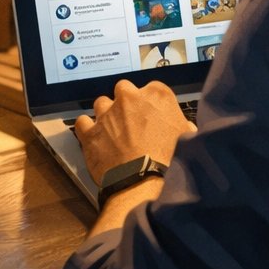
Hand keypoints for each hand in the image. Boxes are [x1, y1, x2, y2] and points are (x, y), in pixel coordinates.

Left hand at [73, 79, 193, 183]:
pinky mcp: (90, 131)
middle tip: (131, 120)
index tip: (151, 114)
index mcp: (157, 95)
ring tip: (112, 130)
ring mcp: (107, 113)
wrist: (143, 180)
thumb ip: (180, 123)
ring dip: (106, 114)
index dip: (150, 102)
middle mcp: (129, 98)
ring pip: (101, 103)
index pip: (152, 88)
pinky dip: (86, 128)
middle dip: (126, 102)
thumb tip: (183, 126)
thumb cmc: (169, 158)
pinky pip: (82, 122)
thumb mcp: (186, 135)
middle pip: (124, 89)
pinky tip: (94, 136)